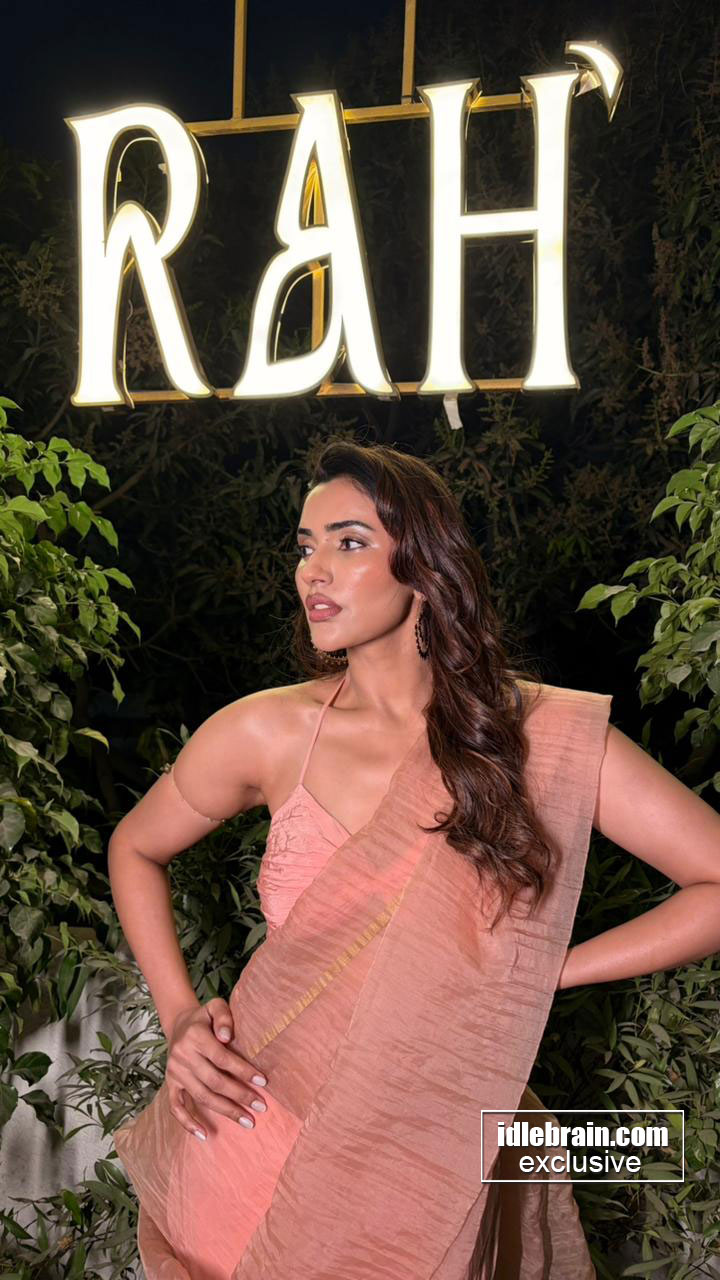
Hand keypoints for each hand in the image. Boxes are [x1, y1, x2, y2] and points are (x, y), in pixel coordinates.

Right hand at [165, 997, 267, 1140]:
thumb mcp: (215, 1006)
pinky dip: (188, 1122)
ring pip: (201, 1097)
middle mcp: (182, 1057)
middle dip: (239, 1096)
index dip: (242, 1071)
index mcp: (195, 1037)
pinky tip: (204, 1135)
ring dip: (225, 1111)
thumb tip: (227, 1037)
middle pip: (214, 1082)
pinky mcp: (171, 1084)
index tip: (263, 1082)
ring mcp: (175, 1073)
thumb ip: (224, 1017)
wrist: (179, 1024)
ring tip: (247, 1121)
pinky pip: (176, 1107)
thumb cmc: (205, 1018)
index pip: (222, 1059)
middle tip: (261, 1106)